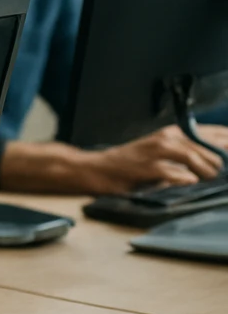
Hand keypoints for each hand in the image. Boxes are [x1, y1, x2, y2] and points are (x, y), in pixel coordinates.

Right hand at [86, 125, 226, 193]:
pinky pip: (176, 173)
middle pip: (210, 148)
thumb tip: (220, 162)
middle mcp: (168, 137)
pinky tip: (187, 182)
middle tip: (217, 175)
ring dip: (206, 172)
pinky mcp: (148, 167)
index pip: (217, 133)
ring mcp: (157, 151)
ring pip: (195, 158)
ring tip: (205, 181)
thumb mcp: (162, 153)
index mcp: (174, 132)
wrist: (98, 169)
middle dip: (220, 164)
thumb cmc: (132, 164)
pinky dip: (184, 179)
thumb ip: (189, 154)